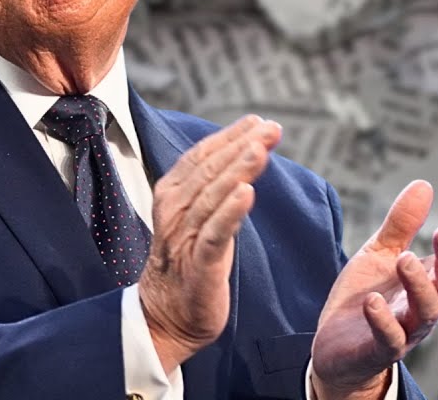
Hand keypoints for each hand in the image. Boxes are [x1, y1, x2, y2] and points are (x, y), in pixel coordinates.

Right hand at [138, 116, 279, 373]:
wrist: (166, 316)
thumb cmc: (189, 263)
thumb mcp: (200, 219)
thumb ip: (215, 189)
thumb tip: (246, 156)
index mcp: (172, 195)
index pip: (201, 157)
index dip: (229, 136)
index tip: (258, 121)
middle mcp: (174, 211)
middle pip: (210, 171)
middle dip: (241, 145)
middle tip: (270, 128)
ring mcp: (184, 238)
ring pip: (213, 197)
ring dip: (238, 169)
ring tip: (261, 148)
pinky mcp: (199, 265)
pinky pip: (215, 234)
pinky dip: (230, 212)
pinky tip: (248, 193)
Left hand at [311, 180, 437, 399]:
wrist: (336, 346)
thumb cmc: (366, 297)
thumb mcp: (380, 254)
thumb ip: (401, 225)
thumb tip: (424, 185)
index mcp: (428, 283)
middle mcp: (424, 307)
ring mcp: (404, 330)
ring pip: (425, 312)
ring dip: (417, 285)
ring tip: (405, 260)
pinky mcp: (379, 349)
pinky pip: (388, 338)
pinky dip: (383, 321)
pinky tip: (372, 302)